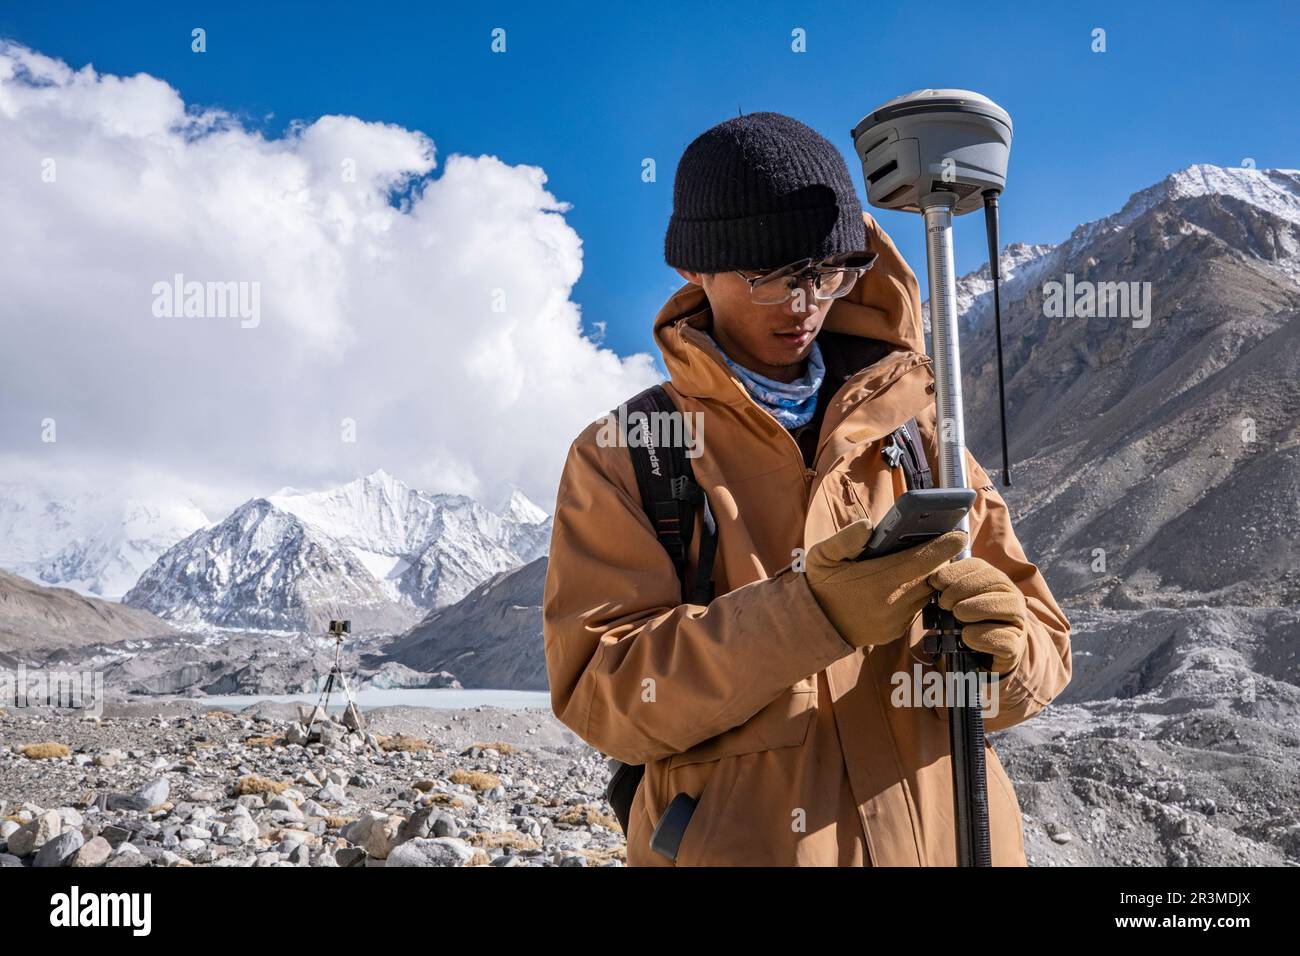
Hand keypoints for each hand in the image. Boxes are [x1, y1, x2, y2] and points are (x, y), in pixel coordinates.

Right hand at [805, 519, 967, 648]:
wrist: (814, 626)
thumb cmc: (821, 585)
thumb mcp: (822, 556)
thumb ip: (844, 539)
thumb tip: (869, 525)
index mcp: (880, 580)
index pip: (924, 560)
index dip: (945, 546)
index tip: (958, 534)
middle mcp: (894, 602)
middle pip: (931, 576)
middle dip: (936, 559)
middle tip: (934, 542)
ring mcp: (897, 620)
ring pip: (926, 592)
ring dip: (926, 577)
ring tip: (918, 561)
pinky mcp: (896, 631)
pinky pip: (915, 608)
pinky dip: (914, 594)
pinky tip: (901, 584)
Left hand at [927, 557, 1028, 673]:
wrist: (983, 658)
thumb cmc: (967, 625)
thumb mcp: (955, 604)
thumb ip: (947, 591)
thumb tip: (932, 582)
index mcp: (995, 582)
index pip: (979, 566)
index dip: (956, 571)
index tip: (936, 582)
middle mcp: (1011, 597)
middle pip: (995, 580)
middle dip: (964, 588)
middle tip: (945, 603)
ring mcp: (1018, 622)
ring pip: (1008, 605)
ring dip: (978, 607)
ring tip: (958, 615)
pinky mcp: (1015, 647)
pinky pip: (1005, 638)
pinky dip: (984, 636)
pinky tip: (967, 637)